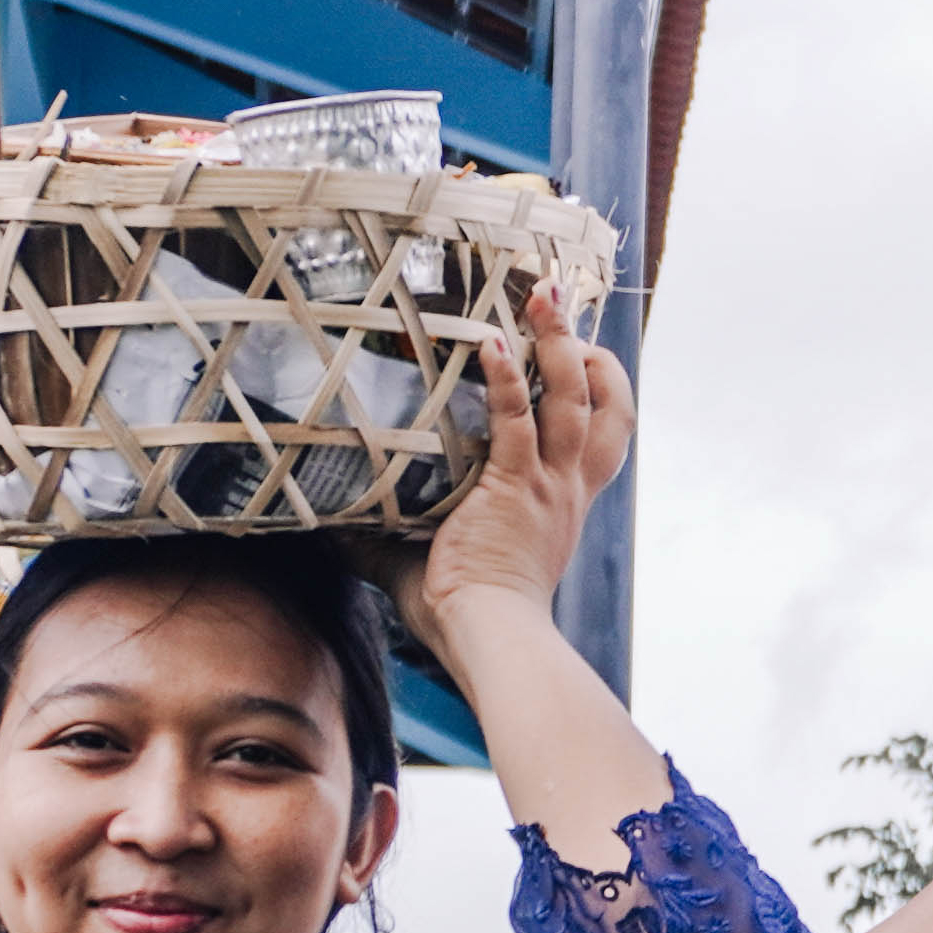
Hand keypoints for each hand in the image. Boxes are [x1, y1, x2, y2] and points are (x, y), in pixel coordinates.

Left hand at [397, 280, 632, 639]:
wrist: (487, 636)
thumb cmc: (466, 612)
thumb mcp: (434, 561)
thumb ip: (388, 535)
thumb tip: (327, 523)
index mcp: (564, 501)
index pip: (604, 433)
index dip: (603, 387)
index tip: (582, 350)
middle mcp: (567, 486)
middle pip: (605, 403)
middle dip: (587, 348)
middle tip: (558, 303)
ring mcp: (546, 484)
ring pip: (574, 397)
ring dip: (558, 342)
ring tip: (540, 295)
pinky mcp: (516, 486)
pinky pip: (518, 420)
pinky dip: (507, 378)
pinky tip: (489, 343)